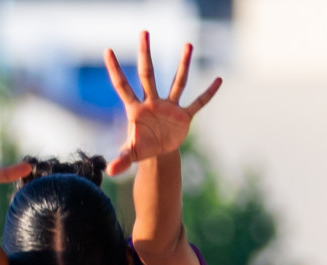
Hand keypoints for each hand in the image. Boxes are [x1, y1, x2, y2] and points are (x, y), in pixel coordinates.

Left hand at [103, 32, 221, 175]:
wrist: (159, 153)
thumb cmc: (141, 149)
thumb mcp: (131, 155)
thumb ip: (121, 160)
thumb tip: (109, 171)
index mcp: (136, 109)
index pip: (123, 85)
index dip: (115, 69)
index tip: (108, 51)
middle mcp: (152, 102)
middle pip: (148, 74)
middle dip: (146, 54)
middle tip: (144, 32)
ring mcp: (169, 107)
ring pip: (177, 82)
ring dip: (183, 64)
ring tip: (188, 45)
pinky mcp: (184, 116)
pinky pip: (198, 103)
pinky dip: (208, 93)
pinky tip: (218, 80)